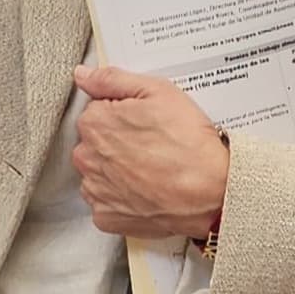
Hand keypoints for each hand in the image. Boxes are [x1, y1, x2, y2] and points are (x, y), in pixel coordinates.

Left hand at [72, 66, 229, 241]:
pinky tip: (145, 191)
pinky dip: (122, 198)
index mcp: (94, 123)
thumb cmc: (188, 142)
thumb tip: (83, 75)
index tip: (146, 123)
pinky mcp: (106, 218)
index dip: (124, 115)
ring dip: (117, 171)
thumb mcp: (157, 91)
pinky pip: (107, 203)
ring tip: (150, 170)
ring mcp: (95, 191)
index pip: (97, 111)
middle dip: (117, 143)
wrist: (211, 192)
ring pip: (99, 173)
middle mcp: (87, 158)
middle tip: (152, 146)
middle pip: (95, 143)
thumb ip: (113, 80)